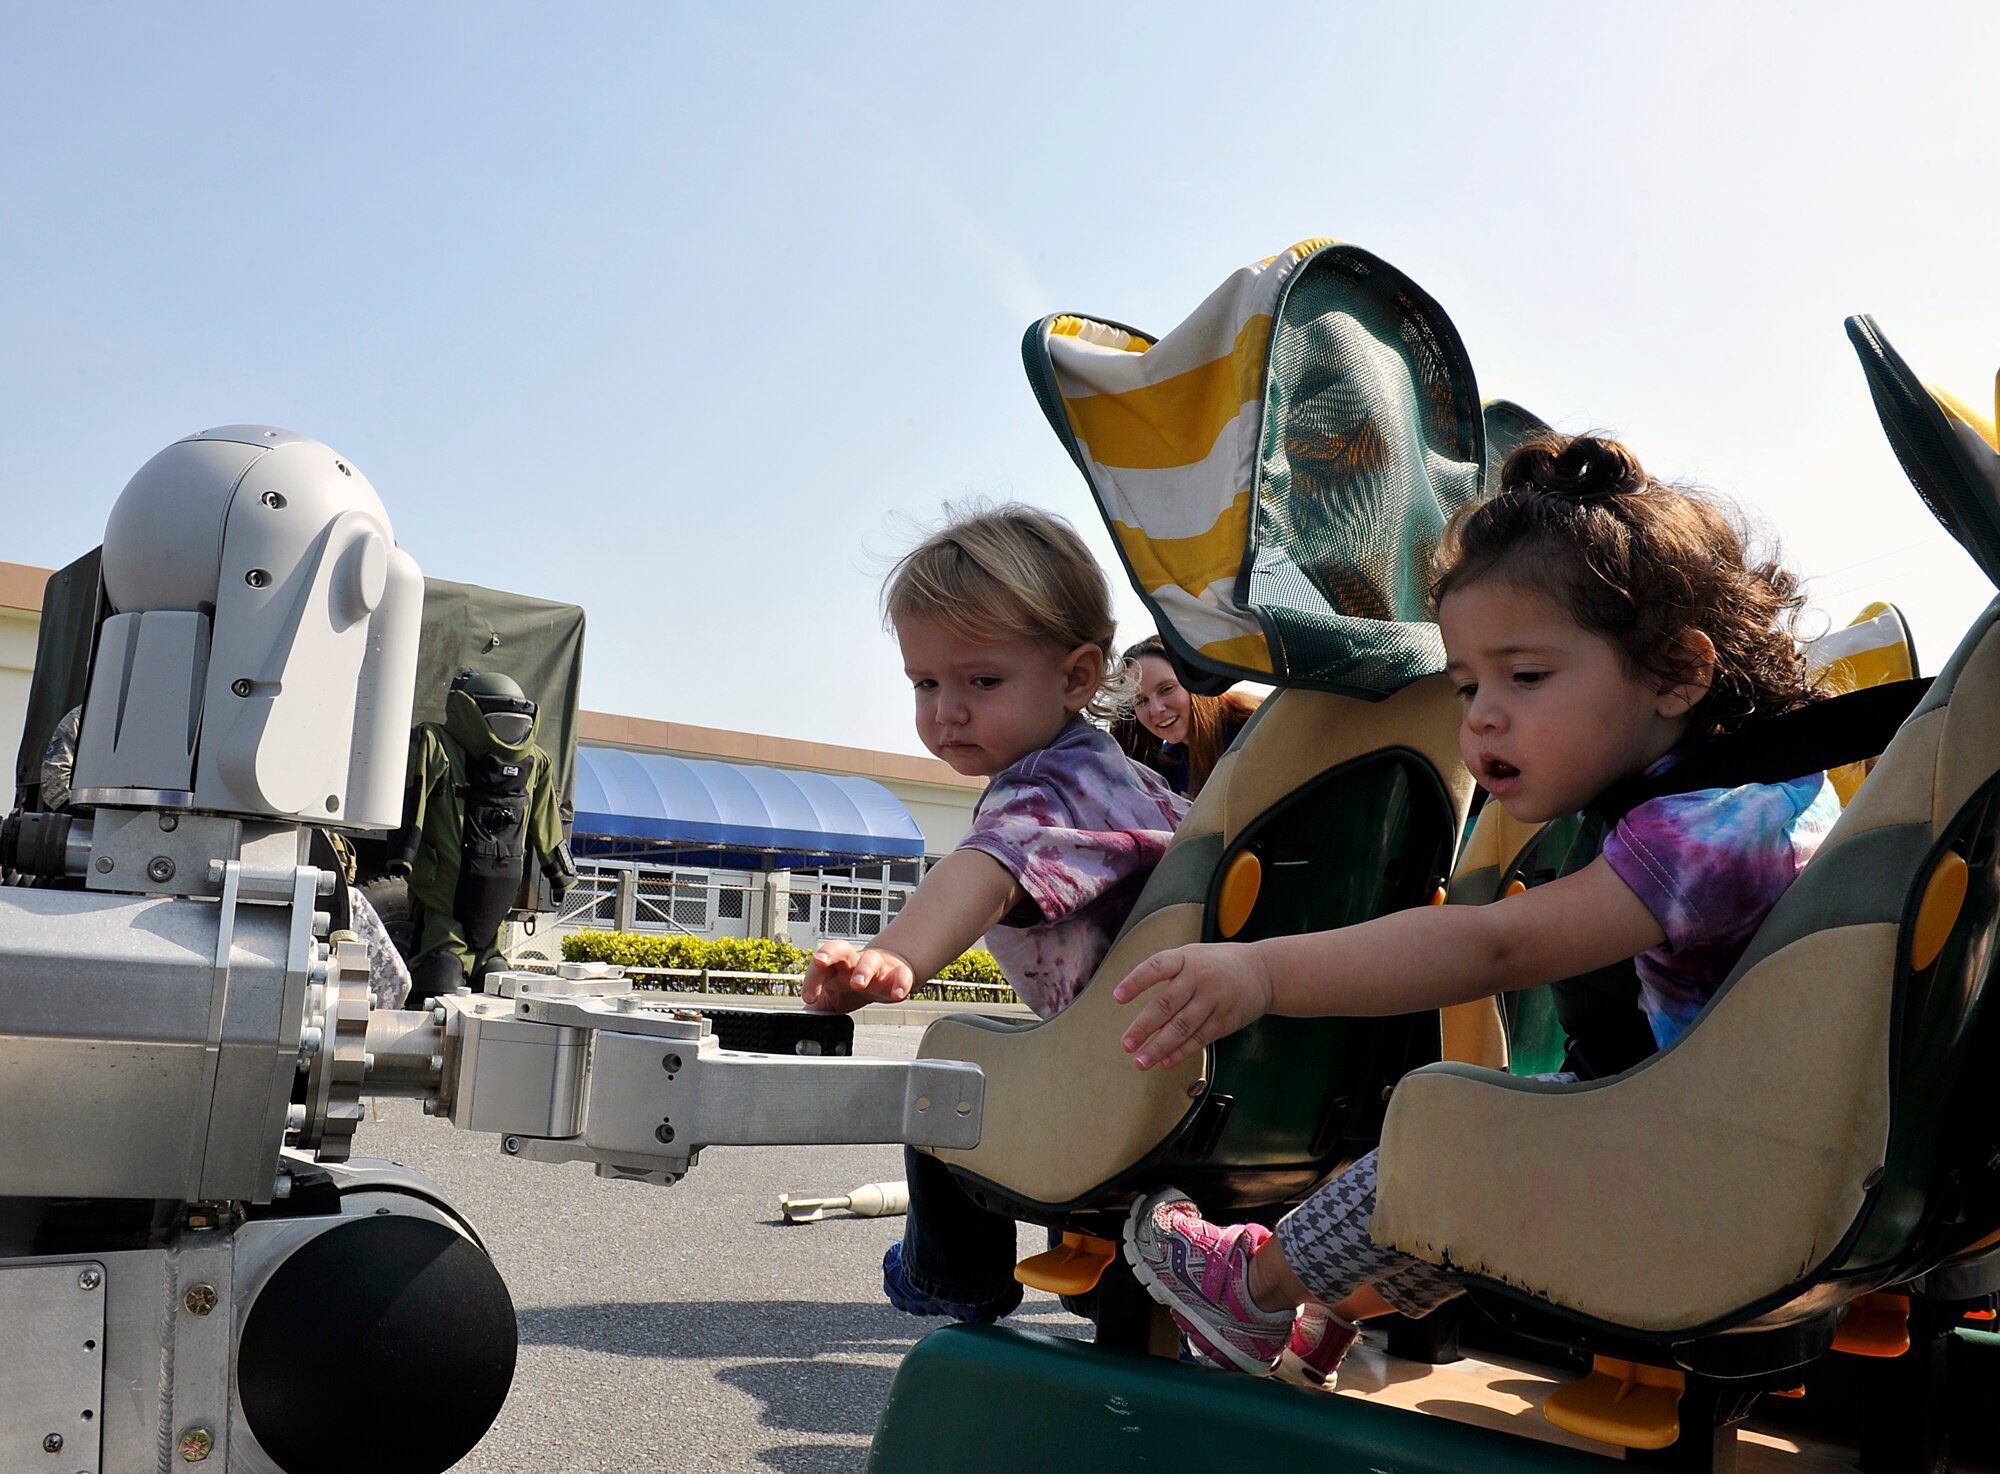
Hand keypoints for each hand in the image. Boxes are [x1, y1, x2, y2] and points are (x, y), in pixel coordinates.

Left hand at [801, 941, 915, 1013]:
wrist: (888, 973)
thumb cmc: (855, 983)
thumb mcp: (833, 998)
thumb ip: (818, 1009)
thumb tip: (800, 1023)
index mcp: (836, 967)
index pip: (819, 965)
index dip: (811, 979)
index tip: (808, 997)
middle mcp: (855, 962)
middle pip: (841, 948)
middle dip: (829, 953)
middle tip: (821, 962)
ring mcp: (878, 966)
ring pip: (871, 959)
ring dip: (863, 969)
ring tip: (858, 984)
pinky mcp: (899, 974)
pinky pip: (902, 974)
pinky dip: (900, 983)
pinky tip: (896, 993)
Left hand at [1113, 942, 1273, 1069]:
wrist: (1262, 971)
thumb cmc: (1218, 963)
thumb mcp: (1192, 955)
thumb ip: (1166, 972)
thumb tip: (1133, 995)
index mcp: (1186, 959)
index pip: (1156, 967)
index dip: (1136, 982)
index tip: (1117, 997)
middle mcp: (1198, 979)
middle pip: (1166, 1005)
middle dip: (1144, 1027)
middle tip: (1126, 1044)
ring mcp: (1213, 1001)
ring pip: (1181, 1028)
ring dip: (1159, 1047)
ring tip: (1140, 1061)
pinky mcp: (1224, 1021)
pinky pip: (1198, 1039)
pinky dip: (1180, 1053)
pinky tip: (1164, 1062)